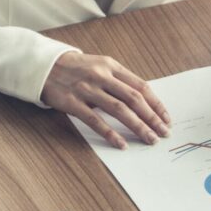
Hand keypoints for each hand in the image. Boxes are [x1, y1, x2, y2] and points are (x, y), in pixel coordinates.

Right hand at [42, 51, 170, 148]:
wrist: (44, 66)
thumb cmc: (76, 69)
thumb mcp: (100, 66)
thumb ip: (120, 80)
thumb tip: (144, 101)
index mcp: (111, 66)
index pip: (141, 87)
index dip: (157, 105)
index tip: (166, 119)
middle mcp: (102, 76)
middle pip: (134, 99)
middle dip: (152, 118)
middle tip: (163, 133)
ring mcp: (87, 89)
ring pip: (120, 110)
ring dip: (138, 127)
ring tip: (149, 139)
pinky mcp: (73, 103)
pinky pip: (96, 121)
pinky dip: (111, 134)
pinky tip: (122, 144)